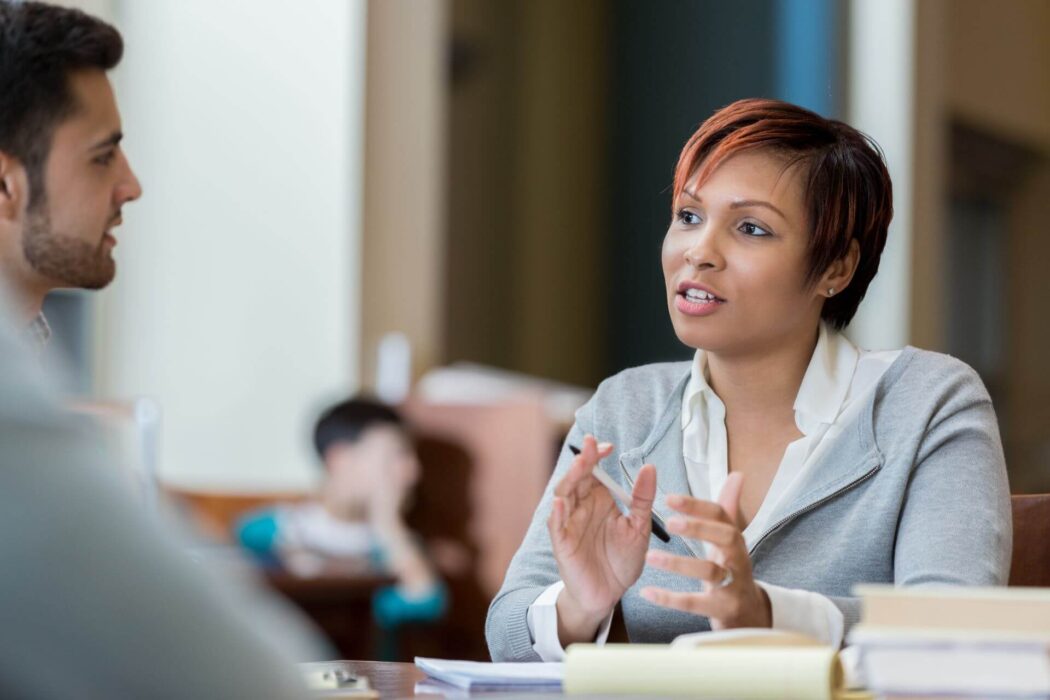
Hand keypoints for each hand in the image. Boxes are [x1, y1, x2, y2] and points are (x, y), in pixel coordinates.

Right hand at [548, 434, 655, 643]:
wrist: (609, 595)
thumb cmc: (621, 560)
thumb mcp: (639, 527)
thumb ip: (642, 498)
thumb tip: (649, 467)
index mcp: (599, 500)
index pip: (594, 471)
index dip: (597, 456)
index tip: (608, 446)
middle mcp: (581, 508)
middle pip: (577, 477)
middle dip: (583, 460)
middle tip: (591, 444)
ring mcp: (569, 524)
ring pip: (563, 495)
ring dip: (570, 479)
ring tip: (580, 464)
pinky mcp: (562, 543)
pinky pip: (556, 525)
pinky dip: (557, 513)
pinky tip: (561, 503)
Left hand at [639, 473, 771, 628]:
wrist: (749, 614)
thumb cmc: (732, 569)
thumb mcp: (729, 539)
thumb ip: (728, 508)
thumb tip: (737, 474)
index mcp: (734, 538)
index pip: (720, 515)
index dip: (697, 505)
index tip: (669, 498)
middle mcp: (738, 558)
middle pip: (726, 537)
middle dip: (698, 528)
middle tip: (669, 522)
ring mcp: (733, 585)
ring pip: (710, 572)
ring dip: (679, 564)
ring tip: (649, 557)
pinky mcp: (724, 609)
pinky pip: (696, 604)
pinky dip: (671, 599)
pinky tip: (648, 592)